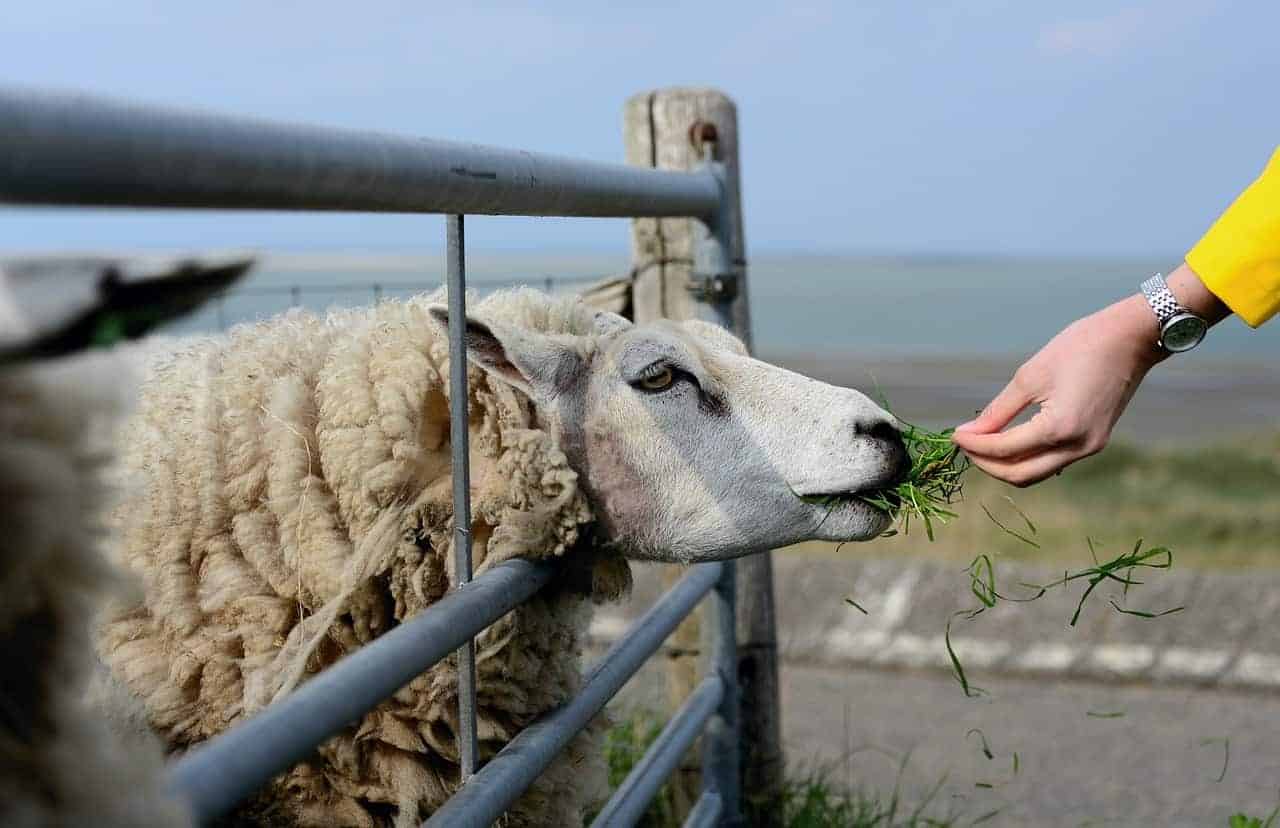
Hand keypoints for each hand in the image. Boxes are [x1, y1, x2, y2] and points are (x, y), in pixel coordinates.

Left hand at [952, 294, 1162, 485]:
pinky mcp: (1094, 442)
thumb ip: (998, 411)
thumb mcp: (1030, 376)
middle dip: (986, 464)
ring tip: (982, 443)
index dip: (974, 446)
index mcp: (1061, 428)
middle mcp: (1078, 447)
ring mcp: (1090, 448)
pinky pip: (1052, 462)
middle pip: (1020, 475)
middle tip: (965, 444)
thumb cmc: (1080, 347)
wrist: (1131, 338)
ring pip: (1036, 473)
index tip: (954, 435)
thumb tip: (970, 433)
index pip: (1004, 451)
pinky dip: (1027, 458)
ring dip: (1005, 464)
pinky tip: (1009, 441)